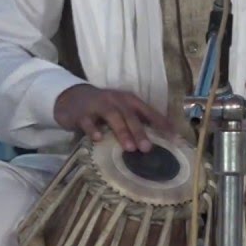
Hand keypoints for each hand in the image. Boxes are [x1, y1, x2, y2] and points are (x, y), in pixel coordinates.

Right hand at [53, 84, 174, 152]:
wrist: (72, 97)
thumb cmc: (103, 108)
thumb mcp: (122, 110)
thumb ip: (136, 122)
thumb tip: (159, 142)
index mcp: (129, 100)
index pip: (148, 111)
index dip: (161, 123)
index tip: (173, 138)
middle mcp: (116, 100)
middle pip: (130, 115)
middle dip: (140, 132)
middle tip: (147, 148)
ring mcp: (98, 105)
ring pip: (112, 116)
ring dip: (122, 131)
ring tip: (129, 148)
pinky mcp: (81, 113)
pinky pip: (88, 121)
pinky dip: (93, 129)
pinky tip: (97, 139)